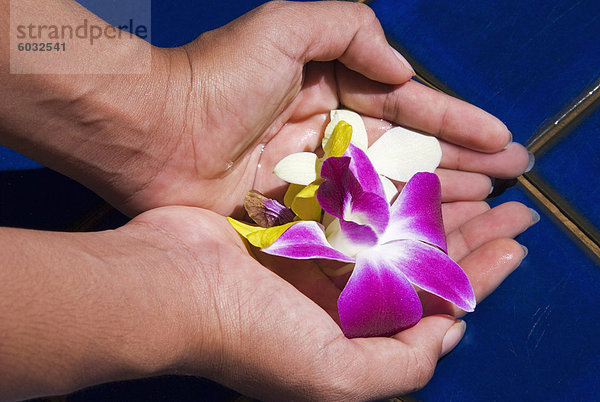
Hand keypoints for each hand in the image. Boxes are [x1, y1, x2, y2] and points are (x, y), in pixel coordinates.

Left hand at [58, 1, 529, 215]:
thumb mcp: (286, 28)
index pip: (408, 109)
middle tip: (510, 181)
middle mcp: (331, 137)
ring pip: (389, 191)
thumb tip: (402, 73)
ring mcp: (317, 180)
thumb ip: (350, 30)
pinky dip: (391, 231)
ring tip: (489, 208)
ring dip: (439, 198)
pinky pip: (355, 223)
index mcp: (333, 91)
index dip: (457, 124)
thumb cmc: (217, 79)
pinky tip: (429, 239)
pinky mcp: (298, 215)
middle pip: (408, 154)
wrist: (156, 134)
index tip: (501, 141)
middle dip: (461, 165)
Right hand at [124, 202, 532, 399]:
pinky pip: (358, 200)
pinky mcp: (298, 219)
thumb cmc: (249, 336)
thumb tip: (451, 328)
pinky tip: (417, 171)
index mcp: (355, 337)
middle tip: (515, 211)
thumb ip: (403, 363)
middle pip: (422, 263)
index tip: (515, 247)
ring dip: (437, 208)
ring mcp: (320, 254)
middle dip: (471, 240)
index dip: (480, 279)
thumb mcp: (334, 378)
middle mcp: (342, 297)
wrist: (170, 285)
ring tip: (482, 187)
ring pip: (395, 227)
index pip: (435, 306)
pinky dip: (388, 188)